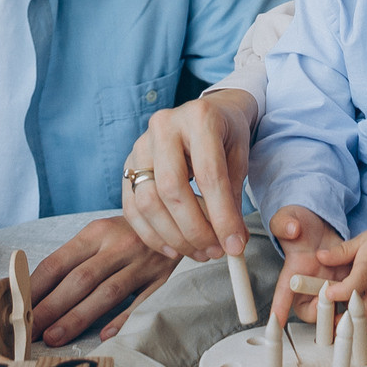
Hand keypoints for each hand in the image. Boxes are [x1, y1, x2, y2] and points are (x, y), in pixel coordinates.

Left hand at [27, 215, 179, 345]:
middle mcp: (119, 245)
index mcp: (96, 232)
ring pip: (107, 293)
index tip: (18, 310)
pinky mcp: (163, 278)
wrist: (177, 218)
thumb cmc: (128, 234)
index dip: (36, 288)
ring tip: (54, 338)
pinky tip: (105, 336)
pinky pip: (143, 301)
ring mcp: (143, 262)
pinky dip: (124, 319)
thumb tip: (35, 292)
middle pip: (80, 279)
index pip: (59, 262)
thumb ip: (74, 258)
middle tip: (28, 331)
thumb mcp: (100, 234)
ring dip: (78, 317)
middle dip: (50, 308)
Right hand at [120, 87, 257, 263]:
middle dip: (195, 230)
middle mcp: (164, 127)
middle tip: (215, 252)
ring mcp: (140, 145)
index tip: (235, 245)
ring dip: (174, 237)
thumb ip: (233, 196)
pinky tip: (174, 248)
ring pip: (148, 202)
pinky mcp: (127, 165)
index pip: (208, 175)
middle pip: (171, 190)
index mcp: (199, 119)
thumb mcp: (239, 157)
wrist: (205, 114)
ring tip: (200, 252)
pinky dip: (152, 235)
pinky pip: (132, 208)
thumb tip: (232, 242)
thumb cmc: (226, 135)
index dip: (222, 215)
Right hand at [263, 206, 345, 332]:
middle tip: (327, 297)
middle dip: (320, 312)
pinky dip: (357, 302)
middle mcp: (310, 287)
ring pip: (334, 311)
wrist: (321, 224)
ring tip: (349, 295)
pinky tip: (363, 293)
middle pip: (312, 312)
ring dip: (340, 310)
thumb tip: (292, 228)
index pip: (283, 294)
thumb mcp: (288, 219)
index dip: (279, 309)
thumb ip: (285, 223)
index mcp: (293, 275)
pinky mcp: (346, 285)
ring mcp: (329, 288)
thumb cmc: (300, 224)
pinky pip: (351, 301)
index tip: (275, 322)